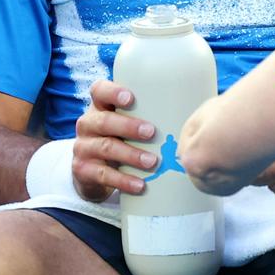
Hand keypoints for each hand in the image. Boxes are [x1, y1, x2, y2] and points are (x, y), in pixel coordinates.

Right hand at [72, 79, 157, 201]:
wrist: (93, 170)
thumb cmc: (120, 137)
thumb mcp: (126, 121)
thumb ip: (148, 111)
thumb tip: (192, 101)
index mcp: (100, 106)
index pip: (99, 90)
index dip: (112, 92)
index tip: (130, 97)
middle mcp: (88, 123)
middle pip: (104, 121)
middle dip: (128, 126)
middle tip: (151, 132)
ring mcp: (83, 147)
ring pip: (105, 148)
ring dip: (131, 155)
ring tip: (152, 161)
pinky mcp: (83, 170)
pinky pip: (103, 175)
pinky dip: (123, 180)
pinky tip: (140, 184)